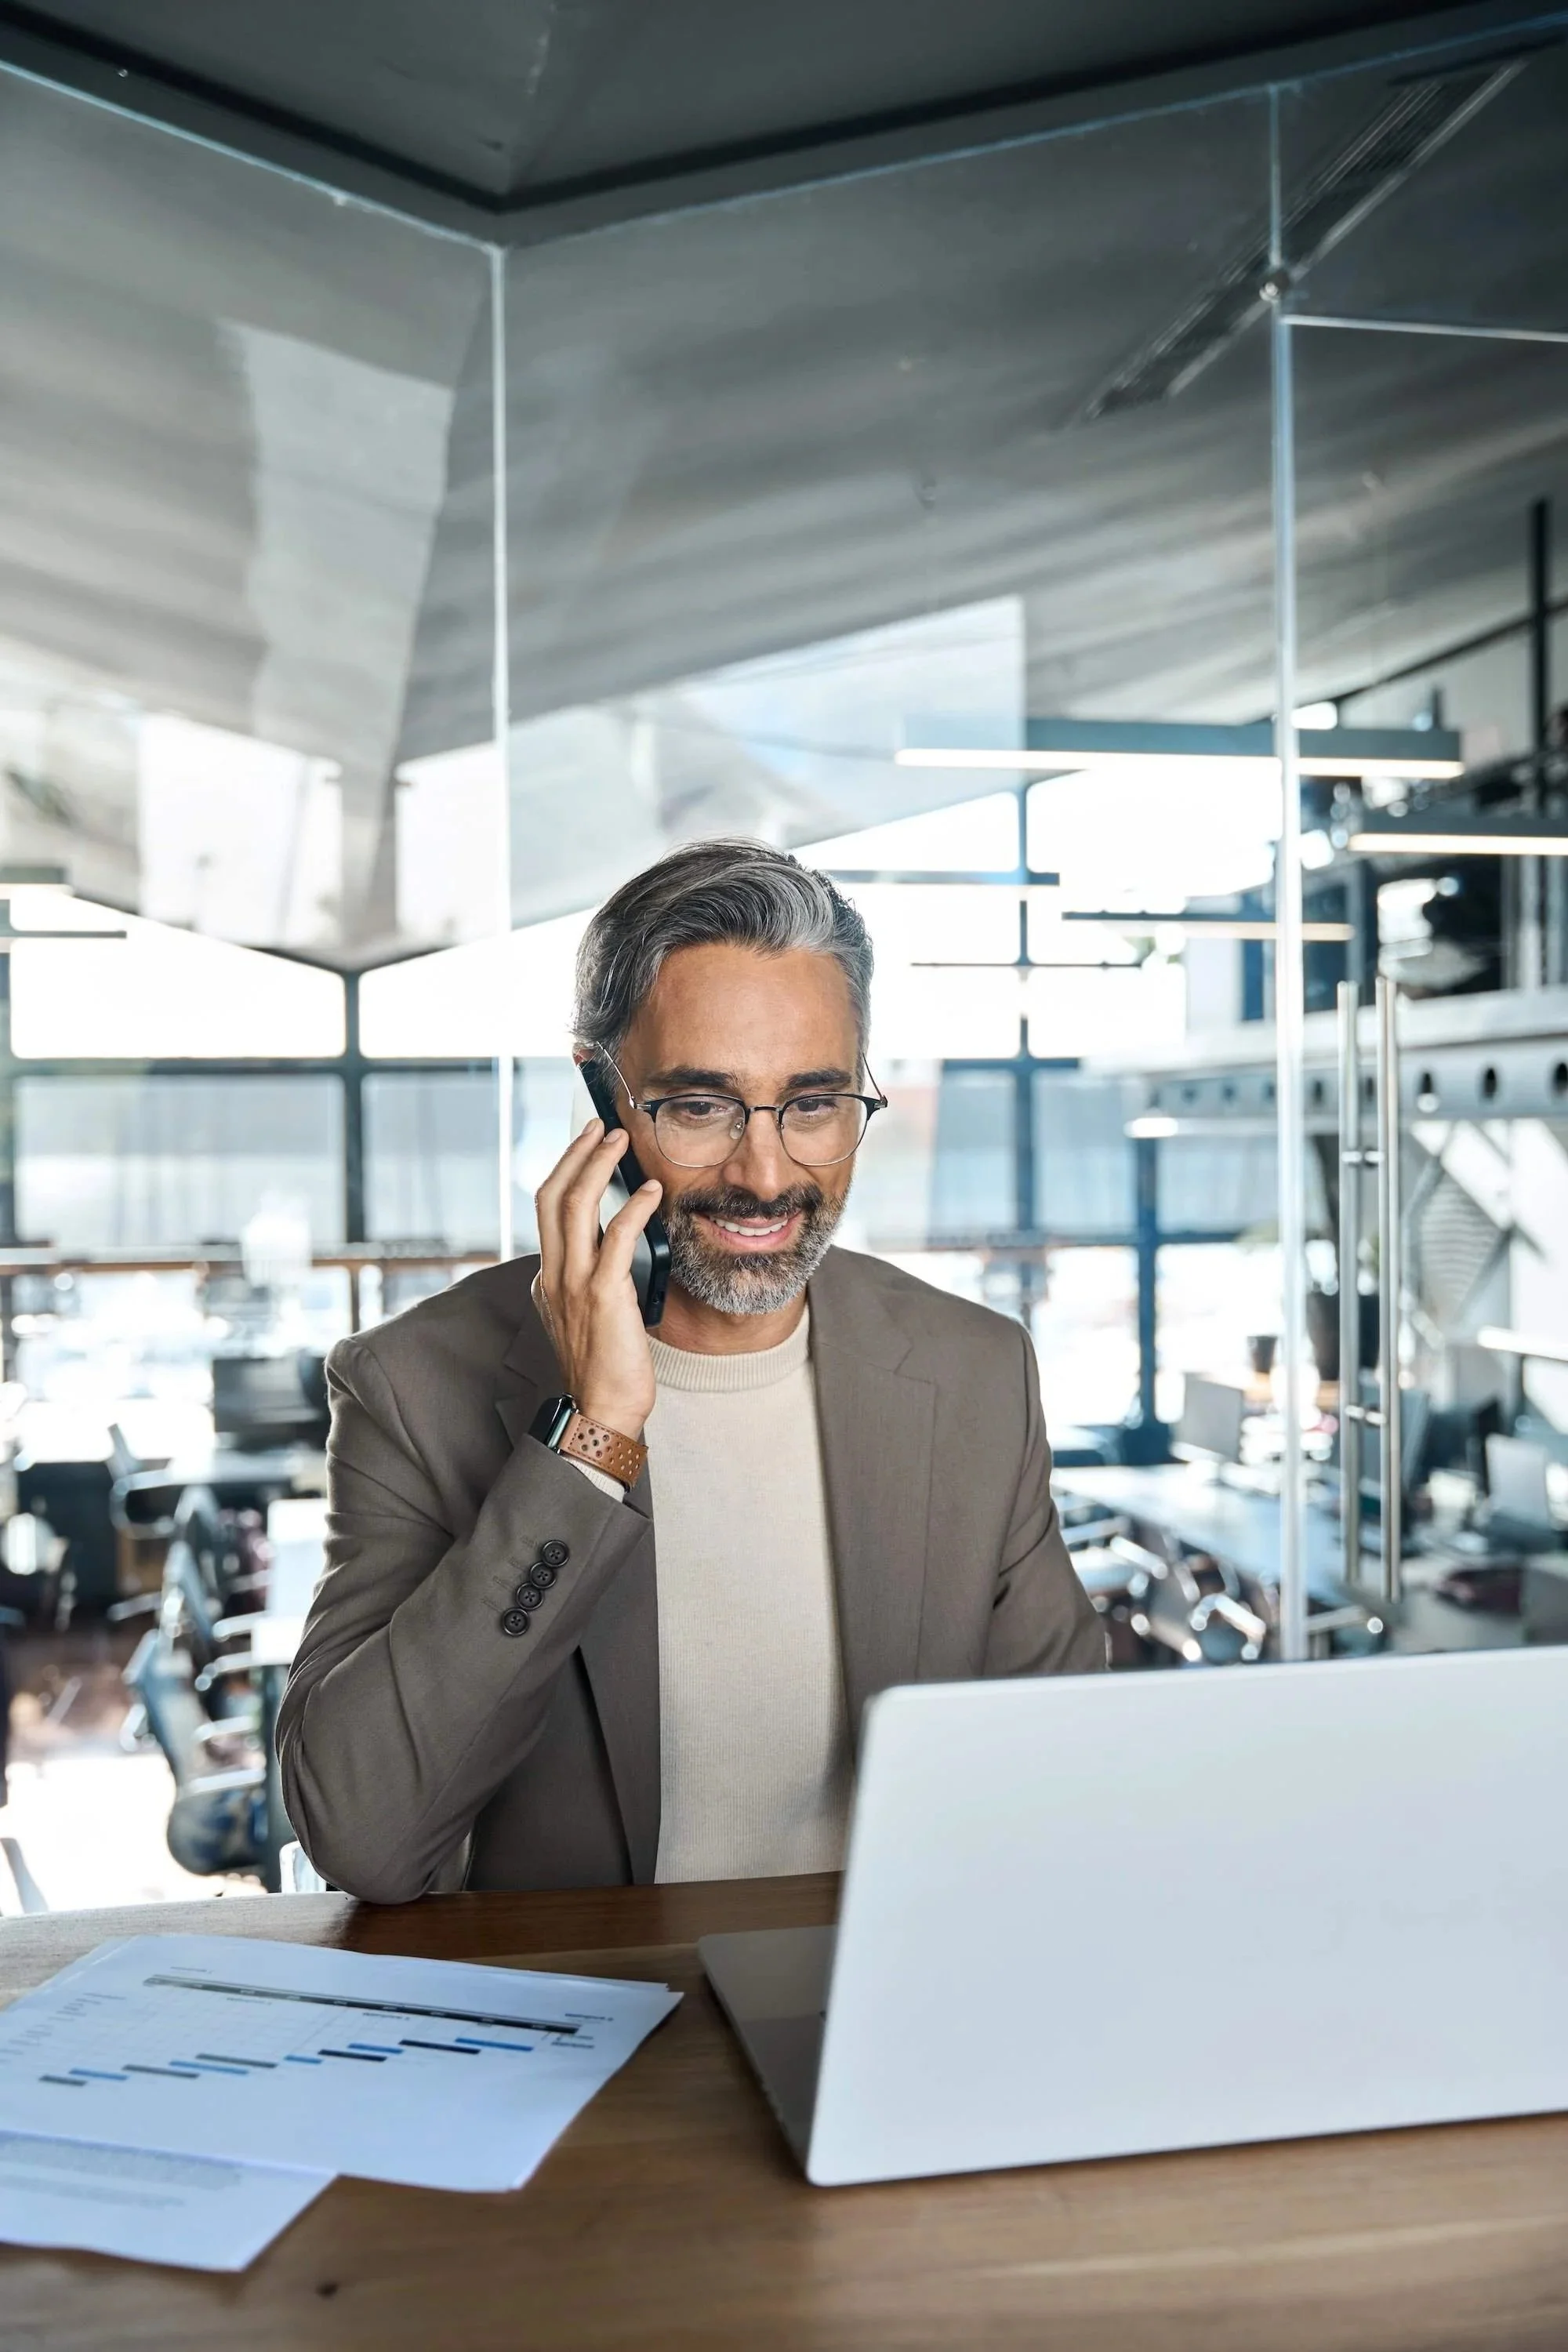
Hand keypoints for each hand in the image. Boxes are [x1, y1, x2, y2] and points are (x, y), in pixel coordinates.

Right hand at [531, 1119, 662, 1439]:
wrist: (603, 1409)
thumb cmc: (605, 1367)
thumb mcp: (587, 1315)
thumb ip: (592, 1279)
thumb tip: (617, 1248)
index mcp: (548, 1278)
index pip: (547, 1210)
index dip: (566, 1170)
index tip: (586, 1146)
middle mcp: (554, 1275)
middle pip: (551, 1196)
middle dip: (574, 1154)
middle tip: (599, 1127)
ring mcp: (573, 1284)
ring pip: (574, 1207)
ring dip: (596, 1166)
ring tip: (618, 1141)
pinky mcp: (603, 1295)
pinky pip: (614, 1239)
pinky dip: (633, 1209)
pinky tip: (650, 1192)